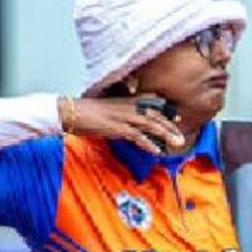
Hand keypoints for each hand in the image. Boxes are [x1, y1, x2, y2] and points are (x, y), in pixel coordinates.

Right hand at [62, 95, 186, 152]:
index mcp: (125, 101)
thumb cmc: (85, 113)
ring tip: (177, 143)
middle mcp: (127, 107)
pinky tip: (157, 150)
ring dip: (166, 134)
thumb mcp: (106, 111)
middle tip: (181, 136)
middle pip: (155, 115)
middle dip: (169, 126)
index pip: (151, 103)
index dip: (165, 111)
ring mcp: (123, 116)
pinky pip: (137, 136)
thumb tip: (128, 128)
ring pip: (151, 125)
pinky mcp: (117, 127)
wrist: (70, 111)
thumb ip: (119, 116)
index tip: (177, 117)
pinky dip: (149, 143)